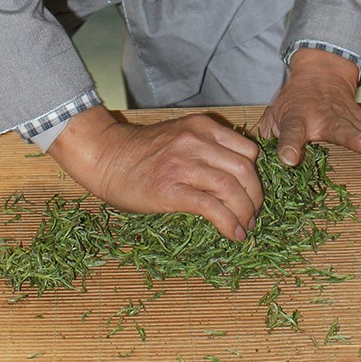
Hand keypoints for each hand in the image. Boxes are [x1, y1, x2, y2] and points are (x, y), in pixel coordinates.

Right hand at [47, 105, 262, 241]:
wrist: (105, 157)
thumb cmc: (140, 152)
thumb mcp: (179, 137)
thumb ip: (206, 148)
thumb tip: (234, 179)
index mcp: (202, 127)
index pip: (247, 151)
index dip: (255, 176)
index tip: (251, 193)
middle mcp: (197, 141)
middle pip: (246, 170)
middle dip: (255, 197)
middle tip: (252, 214)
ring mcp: (184, 164)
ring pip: (232, 189)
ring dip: (245, 213)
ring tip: (245, 227)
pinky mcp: (172, 188)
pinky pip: (212, 207)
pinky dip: (229, 223)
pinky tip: (233, 234)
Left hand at [256, 48, 360, 166]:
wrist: (320, 75)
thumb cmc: (293, 103)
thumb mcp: (272, 116)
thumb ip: (267, 138)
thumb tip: (257, 164)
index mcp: (298, 118)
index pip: (291, 132)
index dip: (288, 145)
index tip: (289, 159)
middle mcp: (328, 117)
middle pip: (344, 129)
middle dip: (358, 140)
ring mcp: (351, 118)